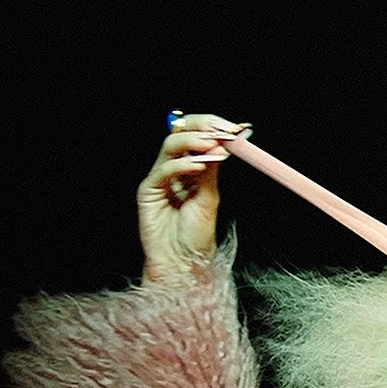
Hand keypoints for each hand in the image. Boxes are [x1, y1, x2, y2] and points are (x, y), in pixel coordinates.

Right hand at [137, 113, 249, 282]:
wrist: (183, 260)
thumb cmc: (197, 233)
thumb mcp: (211, 196)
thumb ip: (214, 169)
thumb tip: (226, 141)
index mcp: (191, 167)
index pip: (198, 134)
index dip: (215, 127)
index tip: (238, 128)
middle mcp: (174, 168)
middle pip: (181, 132)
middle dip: (204, 127)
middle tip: (224, 132)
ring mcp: (160, 178)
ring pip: (170, 146)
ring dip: (194, 142)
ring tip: (214, 146)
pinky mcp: (148, 191)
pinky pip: (163, 170)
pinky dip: (182, 164)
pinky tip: (199, 166)